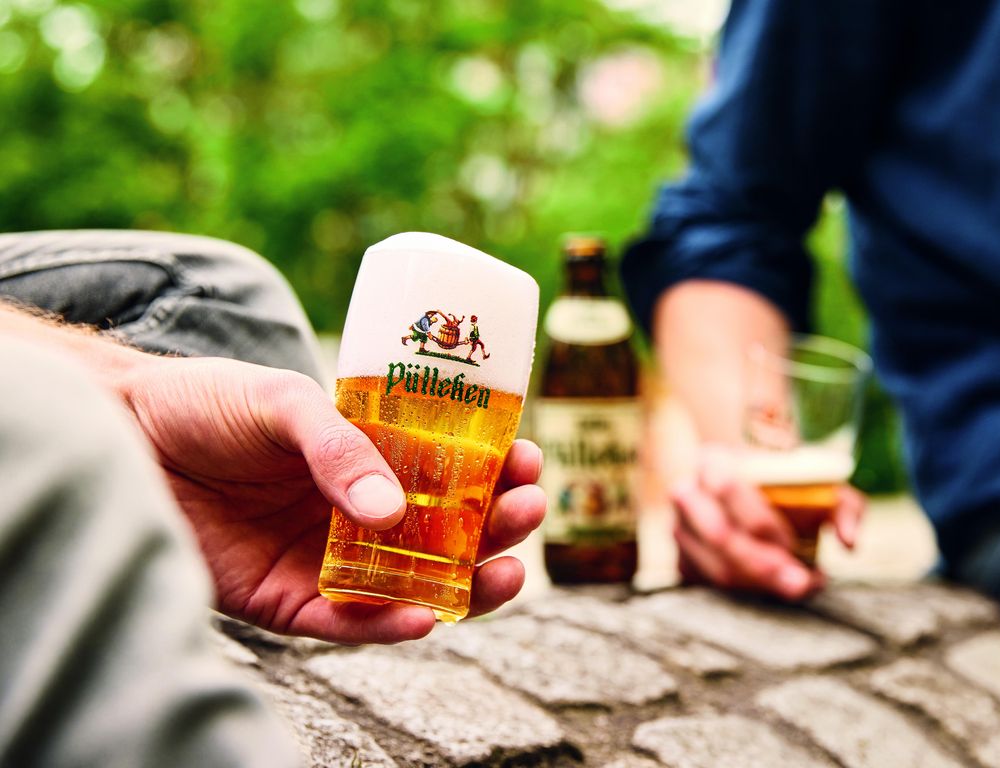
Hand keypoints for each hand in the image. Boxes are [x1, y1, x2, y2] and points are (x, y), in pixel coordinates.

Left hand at [125, 355, 544, 643]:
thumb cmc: (206, 403)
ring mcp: (326, 556)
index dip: (494, 468)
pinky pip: (347, 623)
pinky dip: (388, 627)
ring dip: (465, 586)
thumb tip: (394, 508)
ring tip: (507, 574)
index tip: (529, 457)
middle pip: (445, 532)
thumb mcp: (284, 401)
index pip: (449, 470)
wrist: (122, 434)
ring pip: (411, 584)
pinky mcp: (286, 599)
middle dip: (495, 527)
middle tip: (529, 512)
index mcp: (367, 456)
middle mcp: (356, 510)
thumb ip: (338, 447)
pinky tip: (426, 617)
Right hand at [670, 444, 864, 599]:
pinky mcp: (683, 560)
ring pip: (716, 568)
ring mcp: (680, 530)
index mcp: (713, 461)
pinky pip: (712, 587)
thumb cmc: (785, 483)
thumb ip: (843, 506)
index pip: (728, 488)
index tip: (794, 543)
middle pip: (720, 536)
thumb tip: (849, 541)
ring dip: (759, 585)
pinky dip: (745, 594)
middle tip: (801, 583)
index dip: (760, 520)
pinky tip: (774, 588)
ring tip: (797, 586)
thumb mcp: (819, 482)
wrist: (748, 484)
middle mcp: (688, 494)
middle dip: (764, 565)